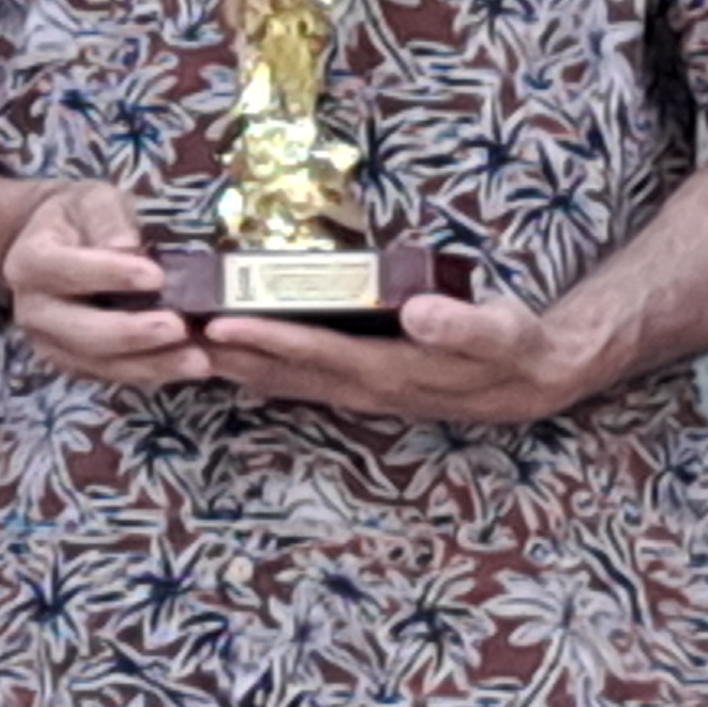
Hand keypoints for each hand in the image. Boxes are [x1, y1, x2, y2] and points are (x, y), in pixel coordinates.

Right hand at [0, 177, 215, 390]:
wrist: (59, 246)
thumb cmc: (82, 218)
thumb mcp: (94, 201)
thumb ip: (108, 219)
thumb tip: (126, 246)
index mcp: (29, 261)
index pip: (63, 270)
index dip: (108, 274)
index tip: (155, 275)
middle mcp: (32, 309)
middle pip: (79, 331)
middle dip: (131, 332)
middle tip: (179, 327)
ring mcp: (50, 342)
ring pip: (98, 362)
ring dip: (149, 364)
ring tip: (196, 358)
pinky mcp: (73, 363)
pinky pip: (111, 376)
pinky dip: (150, 373)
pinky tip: (186, 365)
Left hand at [202, 284, 597, 427]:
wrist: (533, 381)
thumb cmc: (514, 348)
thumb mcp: (502, 333)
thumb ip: (464, 326)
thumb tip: (421, 314)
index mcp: (393, 370)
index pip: (320, 352)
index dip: (270, 339)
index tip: (224, 323)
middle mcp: (368, 387)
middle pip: (288, 371)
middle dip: (231, 354)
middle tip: (174, 335)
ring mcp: (363, 392)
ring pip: (288, 381)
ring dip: (238, 365)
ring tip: (185, 346)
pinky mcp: (364, 386)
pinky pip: (303, 382)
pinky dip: (264, 372)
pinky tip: (232, 364)